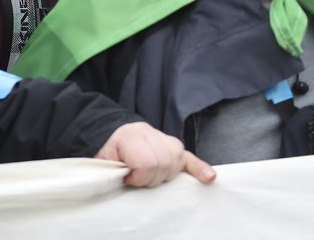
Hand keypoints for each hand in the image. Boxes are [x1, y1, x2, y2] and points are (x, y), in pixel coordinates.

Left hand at [95, 121, 215, 186]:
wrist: (107, 135)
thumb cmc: (106, 152)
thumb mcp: (103, 160)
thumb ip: (115, 170)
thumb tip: (126, 179)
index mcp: (130, 136)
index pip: (146, 163)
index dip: (137, 176)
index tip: (127, 177)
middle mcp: (149, 133)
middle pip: (164, 162)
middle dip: (152, 178)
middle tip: (138, 177)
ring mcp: (162, 138)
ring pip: (177, 159)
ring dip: (167, 173)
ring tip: (151, 175)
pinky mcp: (171, 145)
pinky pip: (189, 157)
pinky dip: (200, 167)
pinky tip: (210, 177)